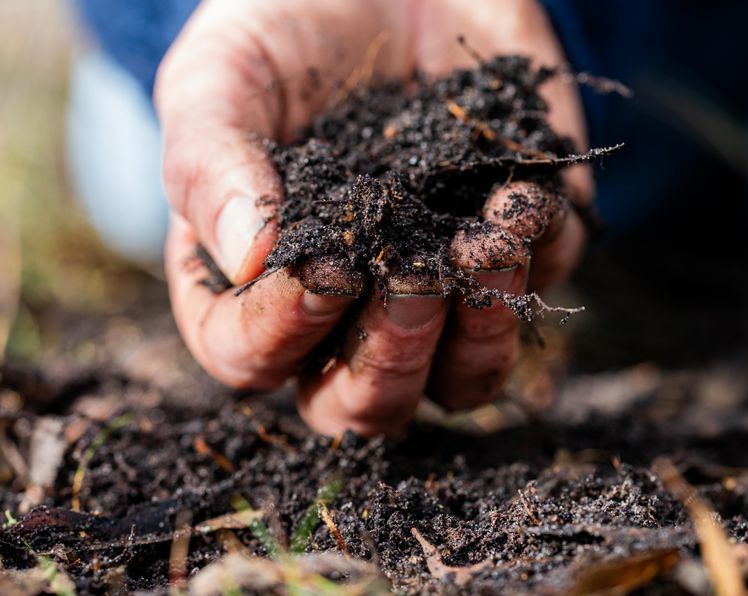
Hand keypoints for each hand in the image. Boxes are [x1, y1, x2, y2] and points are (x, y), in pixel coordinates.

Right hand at [156, 0, 589, 435]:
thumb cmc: (285, 26)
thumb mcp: (222, 76)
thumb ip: (211, 163)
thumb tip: (249, 259)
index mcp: (253, 284)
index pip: (250, 359)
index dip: (281, 334)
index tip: (318, 267)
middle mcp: (344, 311)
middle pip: (361, 406)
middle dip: (389, 358)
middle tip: (410, 278)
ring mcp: (437, 291)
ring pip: (460, 385)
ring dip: (477, 337)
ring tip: (482, 245)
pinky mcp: (516, 250)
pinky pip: (536, 292)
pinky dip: (535, 255)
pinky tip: (516, 194)